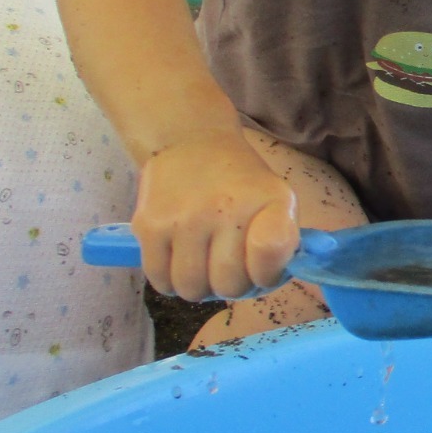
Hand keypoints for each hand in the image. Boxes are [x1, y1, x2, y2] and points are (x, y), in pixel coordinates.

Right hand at [132, 129, 300, 301]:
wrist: (190, 143)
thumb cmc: (240, 185)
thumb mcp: (277, 201)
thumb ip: (283, 242)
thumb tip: (268, 279)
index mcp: (268, 202)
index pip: (269, 259)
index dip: (266, 274)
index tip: (259, 265)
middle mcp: (226, 209)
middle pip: (227, 286)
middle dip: (230, 283)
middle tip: (227, 263)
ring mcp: (183, 219)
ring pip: (191, 290)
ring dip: (198, 284)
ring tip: (202, 261)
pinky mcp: (148, 226)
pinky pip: (160, 280)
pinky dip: (170, 279)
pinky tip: (179, 258)